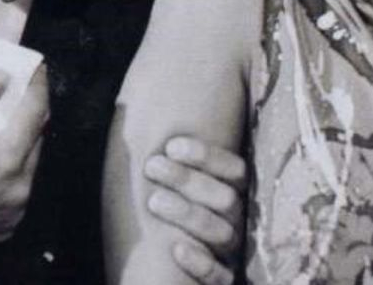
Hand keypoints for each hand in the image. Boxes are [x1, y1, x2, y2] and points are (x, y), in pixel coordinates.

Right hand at [0, 67, 48, 257]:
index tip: (36, 69)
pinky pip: (19, 188)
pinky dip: (12, 171)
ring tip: (3, 126)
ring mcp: (15, 210)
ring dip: (21, 142)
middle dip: (29, 113)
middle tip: (17, 94)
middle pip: (37, 138)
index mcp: (4, 160)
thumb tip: (2, 78)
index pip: (35, 112)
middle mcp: (19, 188)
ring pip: (30, 164)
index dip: (37, 86)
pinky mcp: (7, 225)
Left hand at [145, 137, 245, 284]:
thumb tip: (134, 105)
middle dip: (188, 180)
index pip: (234, 170)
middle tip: (152, 166)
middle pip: (226, 198)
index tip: (171, 145)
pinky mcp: (223, 280)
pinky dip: (200, 263)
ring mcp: (232, 253)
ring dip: (188, 214)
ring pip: (222, 232)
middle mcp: (238, 221)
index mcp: (232, 192)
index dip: (206, 156)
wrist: (161, 269)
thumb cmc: (166, 214)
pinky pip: (221, 277)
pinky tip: (176, 249)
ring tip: (153, 200)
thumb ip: (171, 157)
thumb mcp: (172, 183)